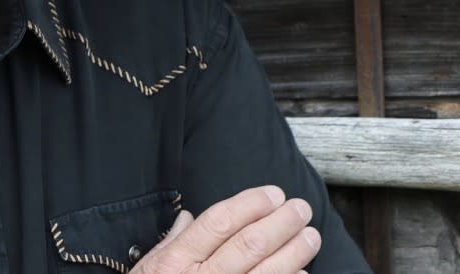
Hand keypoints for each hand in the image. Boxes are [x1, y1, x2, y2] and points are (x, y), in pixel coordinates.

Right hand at [131, 185, 320, 273]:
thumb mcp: (149, 269)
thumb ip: (172, 242)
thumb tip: (188, 217)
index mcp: (176, 260)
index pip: (219, 222)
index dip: (251, 204)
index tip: (274, 194)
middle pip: (250, 244)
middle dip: (281, 223)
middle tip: (301, 209)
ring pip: (266, 272)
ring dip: (294, 252)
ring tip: (310, 236)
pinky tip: (301, 273)